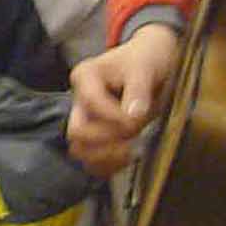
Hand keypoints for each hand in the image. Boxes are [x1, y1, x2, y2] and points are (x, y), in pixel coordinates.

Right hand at [69, 23, 177, 177]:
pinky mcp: (94, 137)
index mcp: (85, 77)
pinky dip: (108, 165)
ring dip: (106, 157)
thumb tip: (134, 117)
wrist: (149, 61)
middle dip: (106, 140)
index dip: (115, 116)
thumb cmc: (145, 59)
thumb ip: (138, 90)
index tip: (138, 117)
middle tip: (132, 138)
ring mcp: (84, 121)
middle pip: (77, 132)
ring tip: (131, 151)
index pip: (91, 103)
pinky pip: (92, 161)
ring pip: (81, 151)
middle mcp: (78, 100)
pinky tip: (128, 157)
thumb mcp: (145, 67)